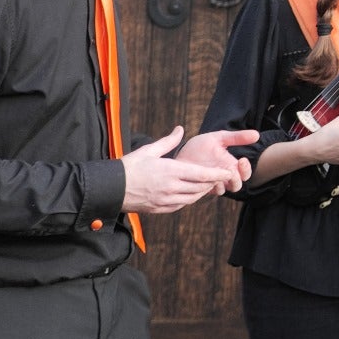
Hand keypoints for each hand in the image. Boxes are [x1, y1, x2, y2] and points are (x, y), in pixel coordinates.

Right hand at [123, 127, 251, 212]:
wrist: (110, 189)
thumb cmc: (129, 167)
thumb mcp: (148, 150)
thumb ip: (168, 141)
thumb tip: (180, 129)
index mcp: (170, 172)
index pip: (201, 174)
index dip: (217, 174)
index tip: (228, 172)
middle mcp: (170, 188)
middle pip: (200, 187)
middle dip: (212, 182)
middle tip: (221, 177)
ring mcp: (165, 200)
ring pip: (192, 198)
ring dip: (202, 191)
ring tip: (208, 184)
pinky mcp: (160, 209)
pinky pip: (181, 205)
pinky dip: (190, 199)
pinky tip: (191, 193)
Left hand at [172, 127, 258, 193]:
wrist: (177, 153)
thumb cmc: (199, 146)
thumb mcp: (219, 138)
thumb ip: (237, 137)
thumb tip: (257, 135)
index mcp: (230, 165)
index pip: (245, 174)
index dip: (246, 170)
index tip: (242, 160)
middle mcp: (222, 176)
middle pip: (237, 185)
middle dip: (236, 179)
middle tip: (231, 170)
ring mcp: (212, 183)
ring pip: (223, 190)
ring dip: (222, 182)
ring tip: (215, 173)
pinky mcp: (200, 188)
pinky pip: (208, 191)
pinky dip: (208, 185)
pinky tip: (202, 176)